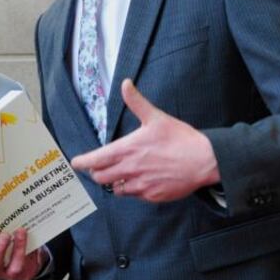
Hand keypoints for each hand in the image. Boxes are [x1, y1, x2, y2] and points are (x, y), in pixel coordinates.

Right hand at [0, 228, 44, 279]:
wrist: (23, 261)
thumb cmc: (5, 247)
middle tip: (5, 234)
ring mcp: (10, 274)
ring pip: (14, 267)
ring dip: (18, 248)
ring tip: (21, 232)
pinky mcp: (25, 274)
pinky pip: (27, 263)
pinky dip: (29, 249)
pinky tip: (30, 236)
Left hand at [72, 79, 219, 202]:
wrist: (204, 161)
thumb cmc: (180, 138)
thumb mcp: (156, 117)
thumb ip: (136, 102)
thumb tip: (125, 83)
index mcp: (127, 149)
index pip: (95, 160)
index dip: (82, 162)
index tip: (75, 162)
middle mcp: (130, 169)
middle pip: (100, 177)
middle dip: (97, 172)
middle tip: (101, 166)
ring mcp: (140, 185)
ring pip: (115, 189)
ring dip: (115, 181)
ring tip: (122, 173)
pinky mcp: (151, 196)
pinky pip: (134, 195)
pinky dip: (132, 189)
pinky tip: (141, 180)